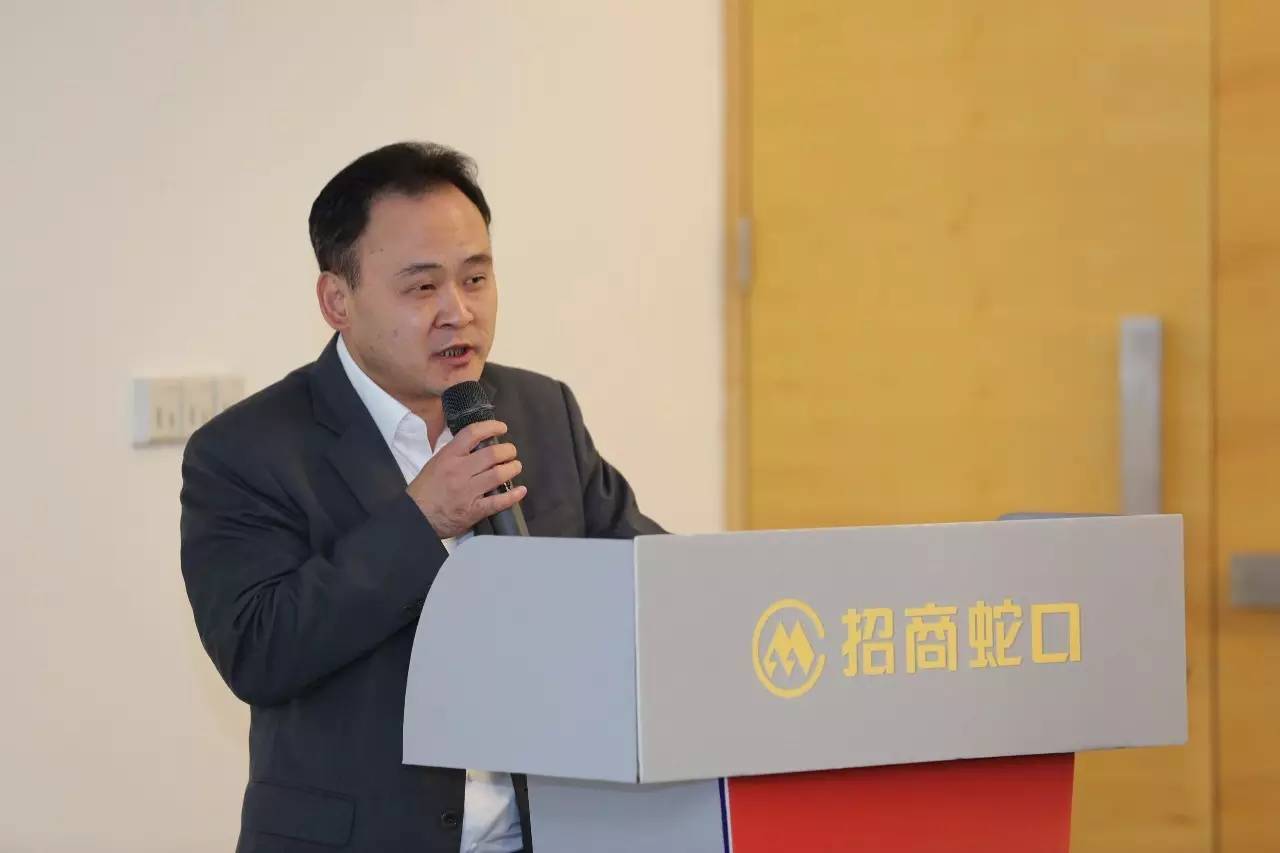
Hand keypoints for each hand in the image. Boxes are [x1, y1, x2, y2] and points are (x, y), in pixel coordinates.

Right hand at [407, 420, 526, 539]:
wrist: (415, 516)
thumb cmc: (423, 491)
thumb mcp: (435, 464)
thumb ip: (454, 454)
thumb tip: (474, 443)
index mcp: (448, 457)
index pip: (472, 434)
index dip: (491, 427)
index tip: (502, 428)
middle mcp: (459, 471)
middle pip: (492, 454)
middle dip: (507, 450)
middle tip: (511, 452)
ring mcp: (467, 491)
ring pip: (498, 475)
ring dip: (512, 468)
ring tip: (515, 466)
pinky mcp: (473, 510)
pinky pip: (498, 502)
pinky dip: (513, 496)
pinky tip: (521, 491)